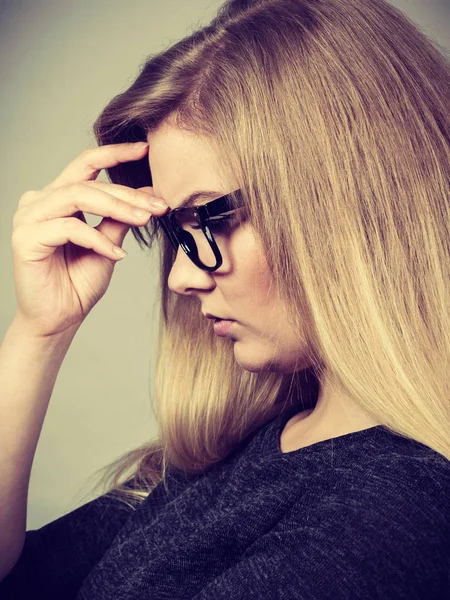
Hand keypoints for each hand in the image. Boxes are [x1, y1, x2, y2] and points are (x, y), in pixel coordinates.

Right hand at [11, 142, 167, 337]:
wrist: (59, 318)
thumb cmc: (78, 283)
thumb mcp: (108, 244)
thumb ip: (119, 218)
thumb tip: (147, 195)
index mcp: (57, 198)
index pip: (85, 164)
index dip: (114, 153)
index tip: (146, 149)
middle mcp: (39, 202)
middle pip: (87, 182)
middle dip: (127, 193)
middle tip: (158, 205)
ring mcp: (29, 218)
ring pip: (78, 197)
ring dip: (116, 207)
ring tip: (142, 221)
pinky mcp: (26, 238)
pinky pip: (69, 227)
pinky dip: (97, 239)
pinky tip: (116, 255)